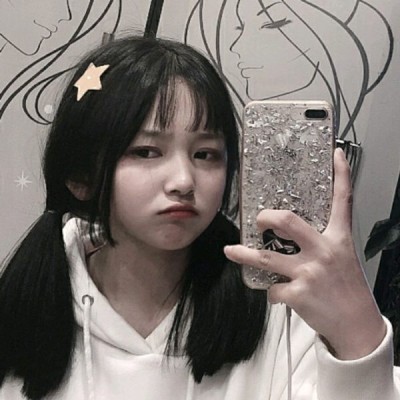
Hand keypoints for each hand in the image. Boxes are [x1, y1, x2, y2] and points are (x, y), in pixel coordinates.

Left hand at [224, 148, 385, 359]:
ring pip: (266, 257)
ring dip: (244, 254)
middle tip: (259, 220)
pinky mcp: (299, 293)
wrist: (357, 324)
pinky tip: (278, 294)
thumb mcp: (342, 257)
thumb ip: (323, 241)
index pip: (343, 200)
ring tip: (231, 251)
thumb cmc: (347, 288)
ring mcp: (309, 272)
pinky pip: (272, 288)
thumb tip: (296, 232)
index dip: (341, 174)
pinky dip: (271, 291)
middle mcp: (324, 250)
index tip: (334, 154)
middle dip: (266, 217)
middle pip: (288, 221)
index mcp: (338, 238)